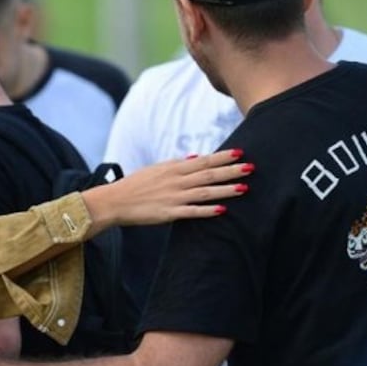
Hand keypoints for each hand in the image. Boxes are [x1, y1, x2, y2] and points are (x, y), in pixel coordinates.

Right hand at [83, 149, 250, 228]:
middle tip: (251, 167)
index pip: (203, 160)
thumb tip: (195, 158)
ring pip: (205, 192)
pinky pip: (192, 212)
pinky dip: (208, 210)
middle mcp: (176, 181)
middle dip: (231, 170)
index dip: (222, 157)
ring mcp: (174, 197)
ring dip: (226, 190)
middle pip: (208, 174)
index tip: (239, 152)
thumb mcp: (156, 169)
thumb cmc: (135, 185)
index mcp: (173, 168)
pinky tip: (223, 210)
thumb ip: (177, 165)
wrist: (115, 201)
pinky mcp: (169, 213)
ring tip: (244, 187)